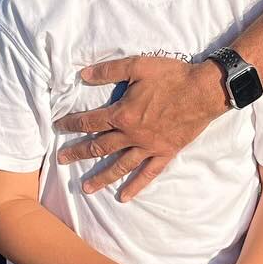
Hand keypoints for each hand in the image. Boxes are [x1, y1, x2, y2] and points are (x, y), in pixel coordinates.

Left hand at [55, 56, 226, 200]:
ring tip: (85, 188)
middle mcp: (132, 135)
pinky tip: (124, 197)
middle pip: (99, 146)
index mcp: (122, 114)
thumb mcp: (137, 66)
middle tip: (61, 160)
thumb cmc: (171, 76)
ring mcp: (149, 147)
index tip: (59, 126)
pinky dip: (136, 186)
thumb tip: (83, 74)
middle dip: (78, 153)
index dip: (72, 123)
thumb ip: (109, 71)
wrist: (204, 91)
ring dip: (101, 177)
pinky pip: (148, 173)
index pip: (90, 121)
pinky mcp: (165, 153)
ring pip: (120, 165)